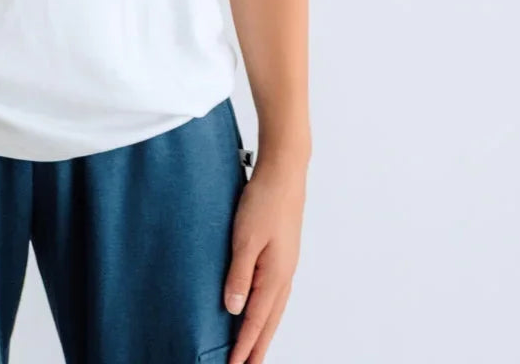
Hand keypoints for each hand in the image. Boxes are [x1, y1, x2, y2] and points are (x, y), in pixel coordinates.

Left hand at [223, 150, 307, 363]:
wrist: (284, 172)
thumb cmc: (264, 201)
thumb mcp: (245, 238)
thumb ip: (239, 275)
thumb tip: (234, 310)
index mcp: (275, 276)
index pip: (255, 320)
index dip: (244, 346)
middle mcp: (284, 275)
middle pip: (268, 321)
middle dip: (257, 347)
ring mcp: (285, 265)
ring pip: (273, 308)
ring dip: (262, 331)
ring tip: (253, 349)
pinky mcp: (282, 254)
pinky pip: (274, 292)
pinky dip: (267, 310)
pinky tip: (260, 309)